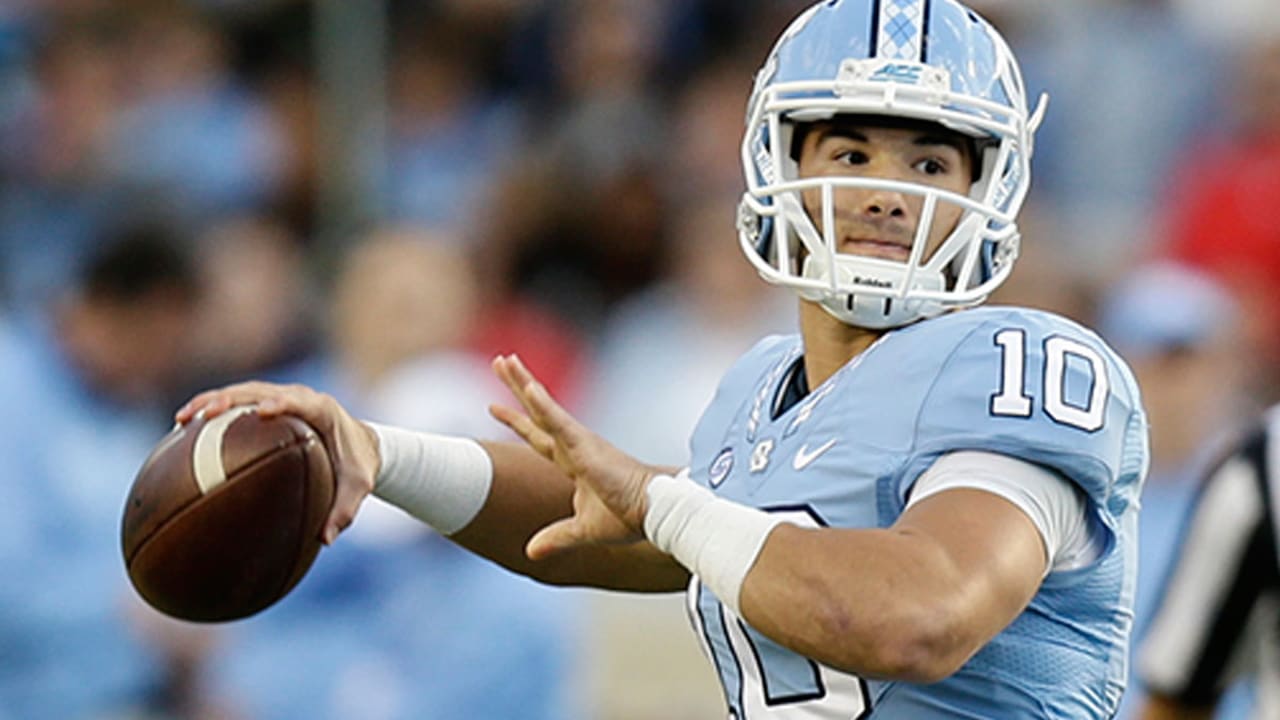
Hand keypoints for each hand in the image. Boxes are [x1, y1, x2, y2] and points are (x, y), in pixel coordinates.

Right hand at [175, 381, 379, 544]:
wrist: (362, 446)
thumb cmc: (358, 466)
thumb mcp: (358, 487)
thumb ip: (345, 511)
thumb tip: (325, 540)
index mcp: (322, 409)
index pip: (298, 401)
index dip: (279, 403)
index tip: (261, 412)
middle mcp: (298, 398)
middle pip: (259, 391)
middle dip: (230, 399)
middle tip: (203, 414)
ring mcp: (280, 398)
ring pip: (241, 393)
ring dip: (210, 401)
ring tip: (181, 419)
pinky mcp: (267, 405)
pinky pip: (237, 404)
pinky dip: (211, 412)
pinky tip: (183, 430)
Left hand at [490, 354, 659, 559]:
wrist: (654, 513)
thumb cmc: (628, 517)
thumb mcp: (582, 530)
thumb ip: (556, 538)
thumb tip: (531, 553)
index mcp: (575, 462)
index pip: (540, 437)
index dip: (517, 422)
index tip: (493, 406)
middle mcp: (576, 446)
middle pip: (538, 412)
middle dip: (517, 387)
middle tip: (500, 362)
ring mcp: (580, 443)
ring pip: (544, 408)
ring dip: (524, 383)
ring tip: (505, 361)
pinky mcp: (586, 447)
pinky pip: (559, 422)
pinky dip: (543, 405)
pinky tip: (528, 387)